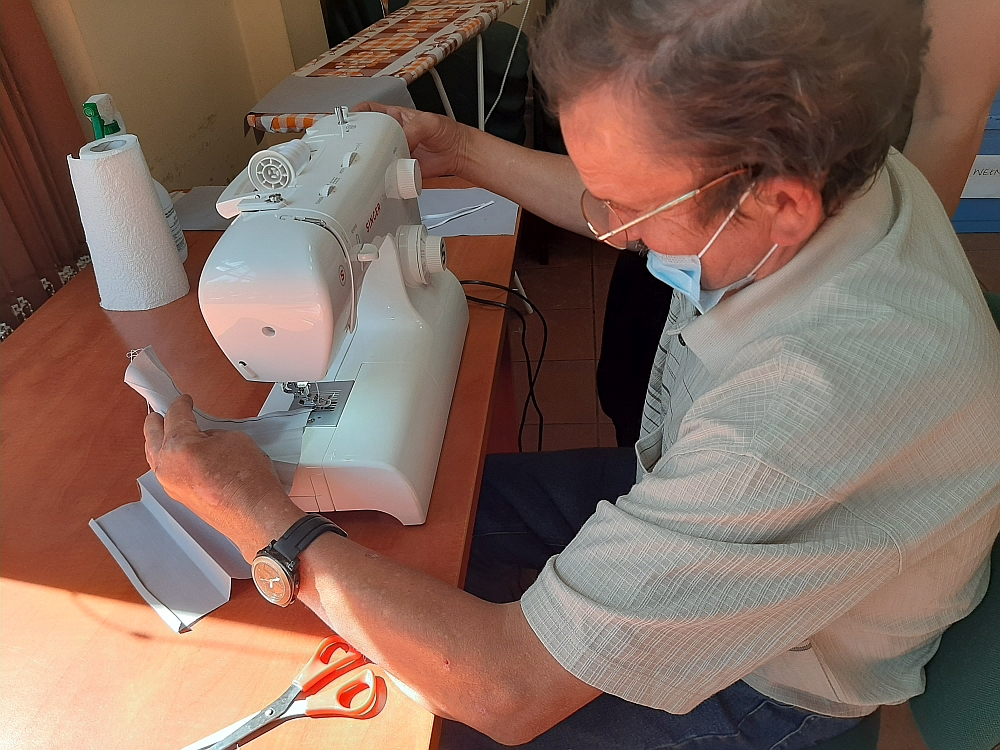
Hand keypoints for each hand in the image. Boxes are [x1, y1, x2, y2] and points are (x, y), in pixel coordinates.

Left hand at [143, 395, 303, 558]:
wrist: (256, 515)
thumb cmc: (249, 483)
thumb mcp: (234, 440)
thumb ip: (212, 434)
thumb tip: (205, 438)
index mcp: (178, 446)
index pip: (175, 415)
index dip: (182, 403)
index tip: (184, 400)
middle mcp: (167, 466)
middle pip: (152, 433)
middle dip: (159, 420)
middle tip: (166, 412)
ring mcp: (170, 484)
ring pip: (155, 454)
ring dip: (160, 440)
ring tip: (171, 432)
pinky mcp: (178, 496)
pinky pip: (165, 470)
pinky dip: (169, 458)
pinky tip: (182, 455)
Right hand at [353, 102, 468, 177]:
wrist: (458, 153)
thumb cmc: (446, 132)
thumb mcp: (428, 122)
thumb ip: (412, 130)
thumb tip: (402, 141)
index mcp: (394, 117)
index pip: (368, 112)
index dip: (356, 115)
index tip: (347, 121)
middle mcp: (392, 135)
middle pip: (368, 137)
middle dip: (360, 142)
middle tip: (355, 146)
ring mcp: (395, 152)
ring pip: (376, 158)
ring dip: (373, 162)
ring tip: (373, 162)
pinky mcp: (401, 169)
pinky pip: (389, 174)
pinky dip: (386, 176)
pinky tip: (387, 174)